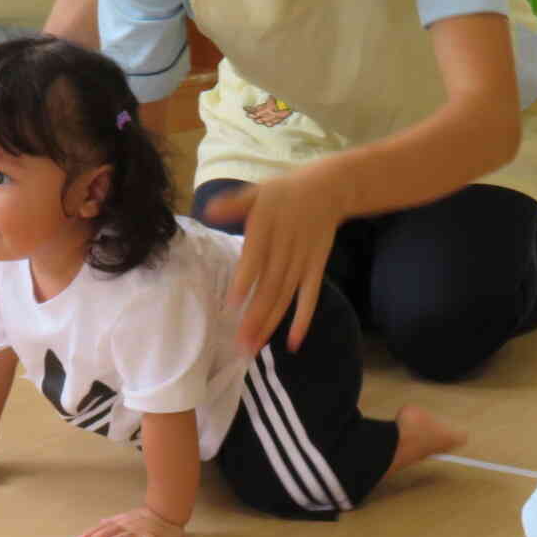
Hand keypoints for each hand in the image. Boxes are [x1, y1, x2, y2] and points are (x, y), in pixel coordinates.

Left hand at [76, 504, 185, 536]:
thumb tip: (99, 522)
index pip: (102, 529)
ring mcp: (140, 532)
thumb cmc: (146, 517)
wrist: (167, 512)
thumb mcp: (127, 517)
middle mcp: (127, 526)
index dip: (90, 535)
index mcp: (120, 522)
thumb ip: (113, 521)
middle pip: (108, 533)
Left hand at [205, 162, 354, 353]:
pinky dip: (303, 319)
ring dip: (270, 323)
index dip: (245, 281)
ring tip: (254, 347)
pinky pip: (310, 297)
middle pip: (269, 288)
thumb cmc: (283, 193)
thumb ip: (234, 204)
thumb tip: (209, 210)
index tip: (232, 305)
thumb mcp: (257, 192)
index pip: (254, 259)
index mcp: (266, 231)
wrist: (328, 190)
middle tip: (239, 344)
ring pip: (284, 298)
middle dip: (254, 317)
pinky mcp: (315, 269)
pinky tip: (293, 341)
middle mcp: (284, 250)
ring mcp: (301, 263)